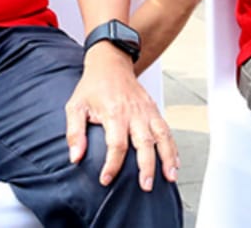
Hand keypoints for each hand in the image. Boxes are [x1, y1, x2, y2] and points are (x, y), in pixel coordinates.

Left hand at [66, 45, 179, 191]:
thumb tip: (76, 157)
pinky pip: (166, 130)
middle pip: (145, 143)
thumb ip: (75, 132)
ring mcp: (147, 111)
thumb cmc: (93, 87)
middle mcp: (134, 112)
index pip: (116, 144)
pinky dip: (173, 147)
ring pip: (162, 136)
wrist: (111, 63)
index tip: (106, 180)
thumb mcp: (75, 106)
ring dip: (167, 158)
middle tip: (146, 186)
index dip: (112, 165)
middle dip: (147, 166)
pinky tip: (175, 163)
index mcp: (114, 112)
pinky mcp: (154, 109)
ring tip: (170, 177)